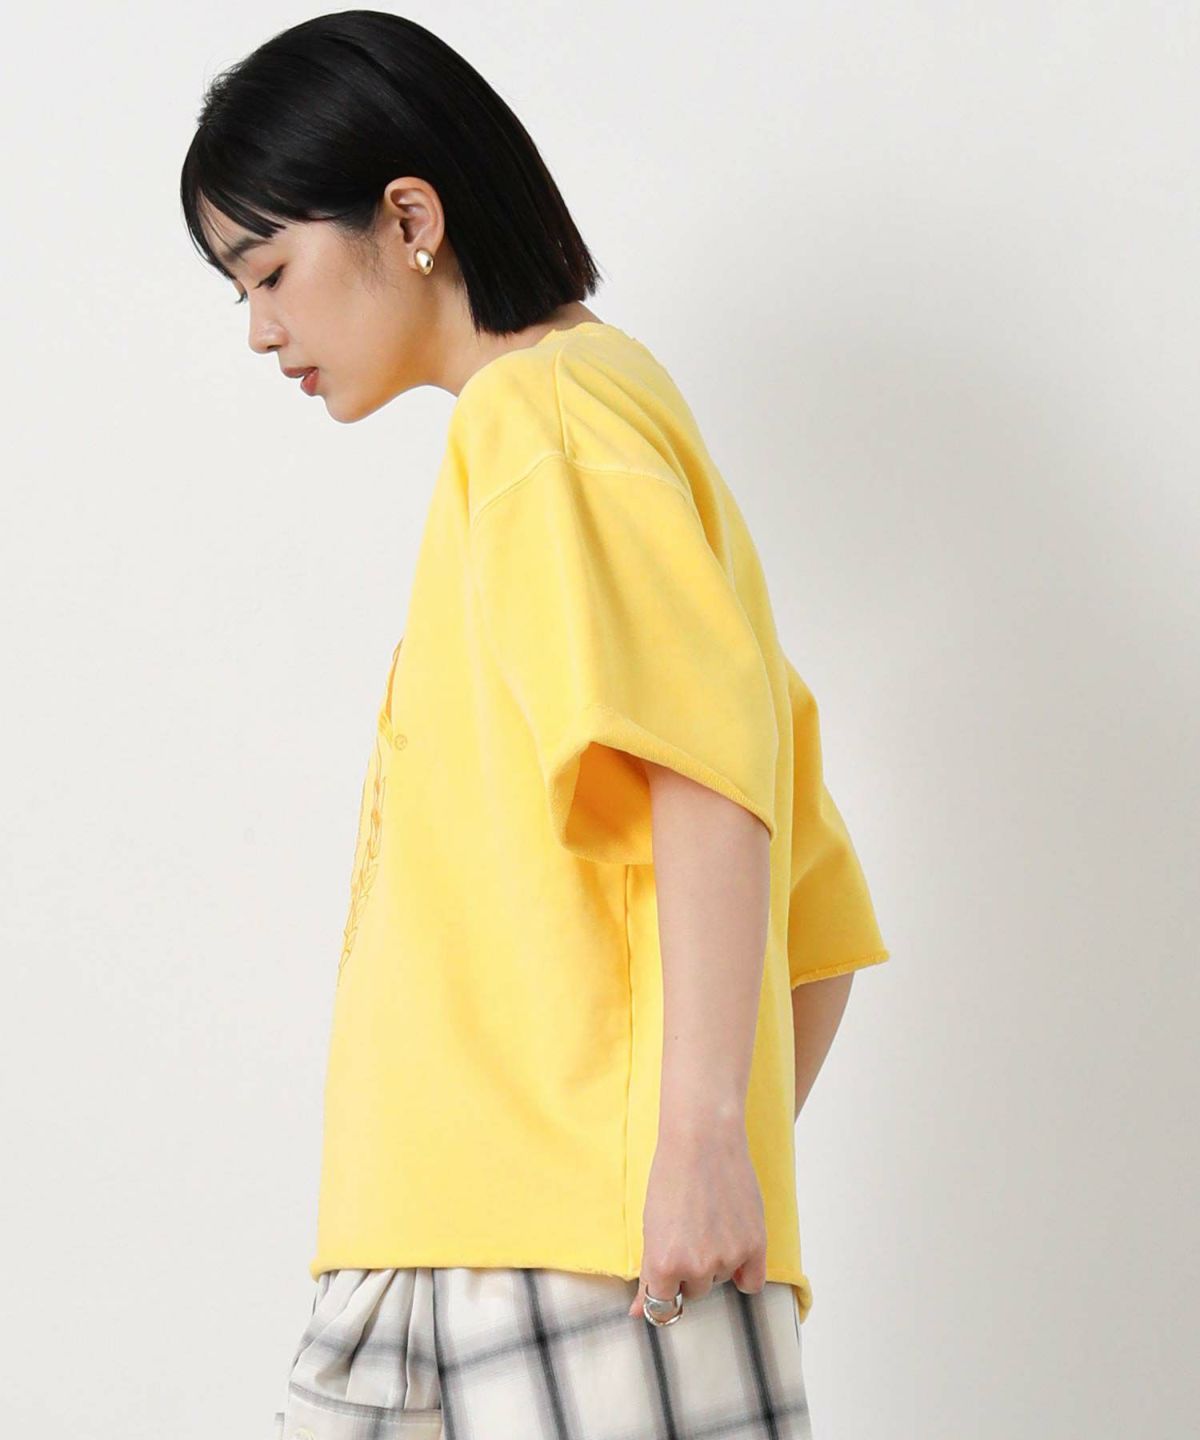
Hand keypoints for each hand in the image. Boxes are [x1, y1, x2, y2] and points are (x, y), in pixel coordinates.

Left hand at [628, 1117, 767, 1318]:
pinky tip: (735, 1243)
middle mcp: (696, 1268)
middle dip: (692, 1270)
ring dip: (718, 1263)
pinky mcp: (755, 1246)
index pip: (662, 1307)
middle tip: (691, 1230)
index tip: (669, 1277)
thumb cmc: (671, 1178)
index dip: (665, 1288)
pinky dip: (745, 1271)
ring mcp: (727, 1259)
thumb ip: (649, 1275)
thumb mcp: (651, 1228)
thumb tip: (637, 1314)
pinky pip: (751, 1283)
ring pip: (721, 1281)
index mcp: (662, 1265)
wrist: (704, 1141)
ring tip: (712, 1221)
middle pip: (695, 1291)